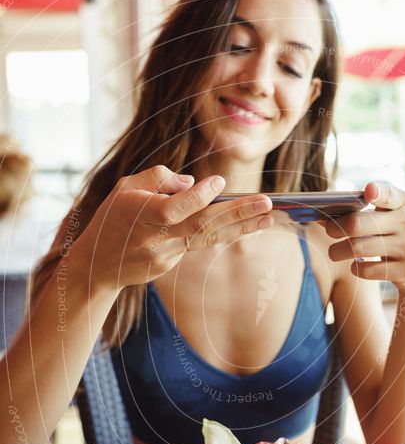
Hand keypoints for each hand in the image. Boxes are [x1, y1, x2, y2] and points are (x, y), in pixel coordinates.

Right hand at [72, 166, 272, 290]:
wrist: (97, 266)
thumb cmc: (112, 218)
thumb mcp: (125, 187)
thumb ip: (158, 178)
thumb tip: (193, 183)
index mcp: (144, 216)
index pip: (177, 207)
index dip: (198, 197)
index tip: (219, 183)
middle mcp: (158, 239)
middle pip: (202, 226)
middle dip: (236, 214)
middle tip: (266, 203)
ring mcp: (166, 256)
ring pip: (207, 238)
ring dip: (241, 228)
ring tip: (267, 218)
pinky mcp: (171, 265)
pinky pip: (196, 243)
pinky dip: (219, 232)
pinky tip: (245, 223)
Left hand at [323, 182, 404, 293]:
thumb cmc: (397, 233)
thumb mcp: (391, 216)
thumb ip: (363, 210)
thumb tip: (322, 216)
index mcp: (403, 203)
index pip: (389, 194)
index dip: (378, 192)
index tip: (368, 192)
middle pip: (357, 224)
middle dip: (336, 228)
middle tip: (328, 231)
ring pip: (357, 248)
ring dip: (338, 251)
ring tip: (333, 252)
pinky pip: (367, 270)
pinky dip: (356, 268)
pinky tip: (356, 265)